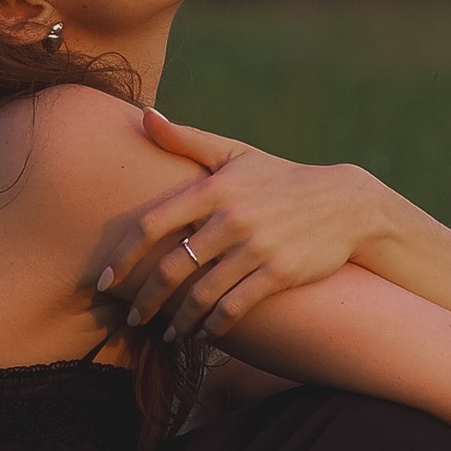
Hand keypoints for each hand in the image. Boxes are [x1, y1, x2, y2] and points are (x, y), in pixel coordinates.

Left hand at [93, 107, 378, 339]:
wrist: (345, 204)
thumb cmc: (280, 179)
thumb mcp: (235, 154)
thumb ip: (187, 140)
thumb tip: (144, 115)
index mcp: (213, 189)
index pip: (152, 225)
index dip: (123, 256)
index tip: (105, 280)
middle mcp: (231, 218)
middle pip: (172, 267)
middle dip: (147, 299)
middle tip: (133, 318)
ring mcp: (256, 247)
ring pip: (202, 294)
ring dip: (179, 321)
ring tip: (167, 334)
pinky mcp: (279, 273)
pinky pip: (235, 307)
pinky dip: (214, 325)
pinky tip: (204, 334)